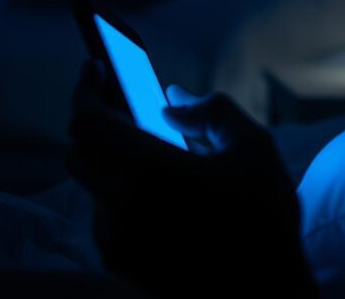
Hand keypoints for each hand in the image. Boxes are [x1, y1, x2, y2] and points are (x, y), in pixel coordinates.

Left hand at [64, 59, 316, 297]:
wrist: (263, 288)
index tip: (95, 68)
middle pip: (79, 148)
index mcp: (150, 170)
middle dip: (94, 120)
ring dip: (109, 159)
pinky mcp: (118, 259)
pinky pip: (103, 213)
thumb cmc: (265, 216)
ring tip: (149, 150)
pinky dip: (118, 191)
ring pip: (91, 181)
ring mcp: (114, 236)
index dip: (86, 87)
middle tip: (122, 104)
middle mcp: (120, 204)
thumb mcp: (254, 147)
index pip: (89, 120)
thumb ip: (211, 110)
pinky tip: (157, 191)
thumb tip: (171, 98)